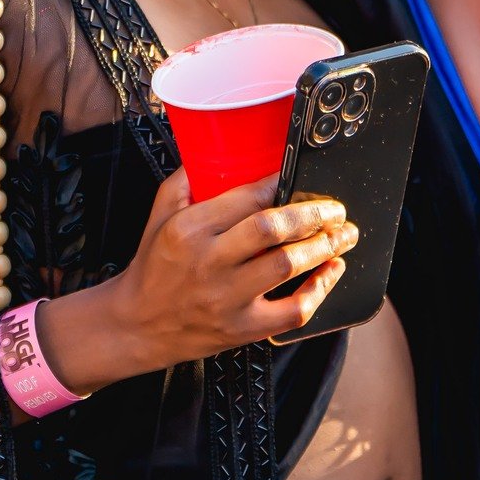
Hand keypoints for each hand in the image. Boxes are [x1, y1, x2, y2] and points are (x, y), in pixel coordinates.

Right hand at [37, 167, 358, 393]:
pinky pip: (292, 311)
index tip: (300, 176)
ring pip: (287, 266)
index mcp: (188, 229)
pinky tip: (332, 271)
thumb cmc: (153, 268)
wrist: (136, 327)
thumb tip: (216, 150)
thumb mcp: (159, 217)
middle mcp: (208, 262)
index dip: (282, 183)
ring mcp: (227, 299)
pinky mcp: (243, 329)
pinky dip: (319, 290)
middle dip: (313, 214)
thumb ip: (185, 182)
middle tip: (334, 209)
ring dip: (324, 246)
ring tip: (343, 234)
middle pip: (272, 229)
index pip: (246, 198)